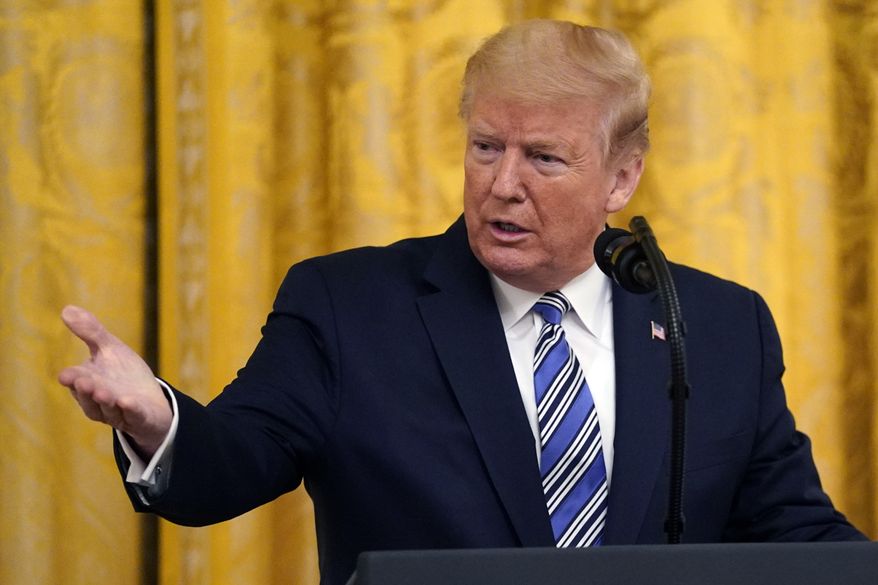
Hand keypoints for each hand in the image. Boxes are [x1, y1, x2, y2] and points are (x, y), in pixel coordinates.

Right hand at [58, 305, 171, 457]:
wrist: (151, 400)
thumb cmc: (125, 375)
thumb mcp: (110, 349)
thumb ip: (91, 333)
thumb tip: (66, 309)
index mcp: (89, 383)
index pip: (76, 381)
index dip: (72, 379)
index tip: (67, 375)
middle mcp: (99, 401)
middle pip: (89, 399)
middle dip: (87, 391)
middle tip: (84, 382)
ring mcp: (118, 412)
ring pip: (108, 410)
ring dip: (105, 402)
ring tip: (103, 392)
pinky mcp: (139, 418)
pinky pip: (133, 416)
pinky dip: (130, 410)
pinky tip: (128, 402)